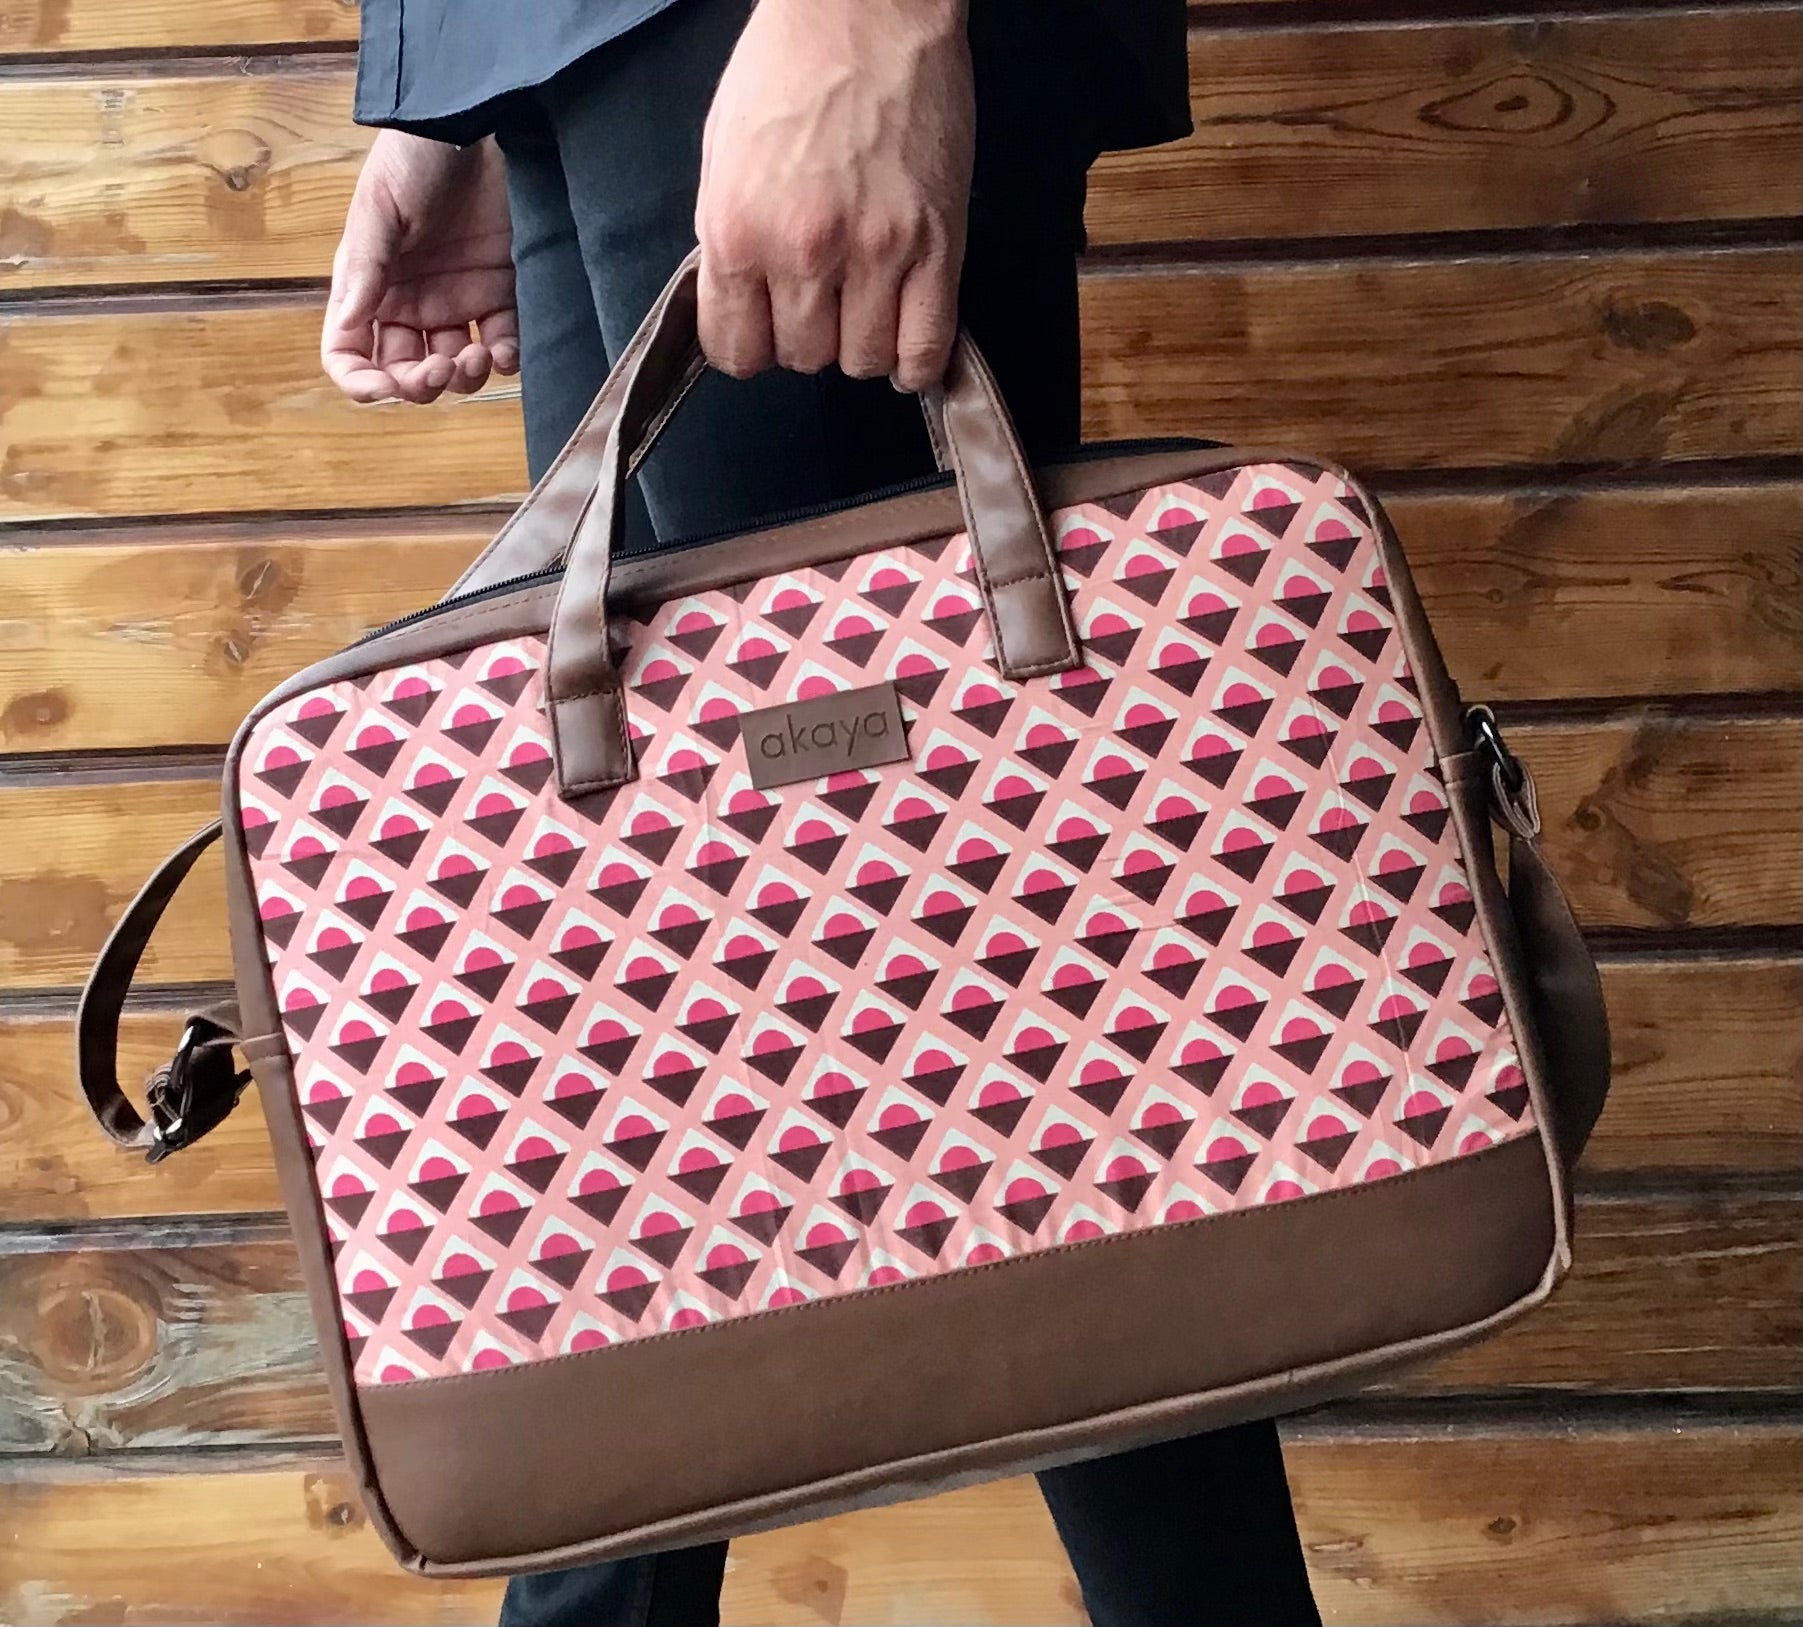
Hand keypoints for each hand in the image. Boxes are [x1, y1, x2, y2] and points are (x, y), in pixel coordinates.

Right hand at [321, 131, 519, 403]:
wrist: (475, 123)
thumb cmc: (415, 155)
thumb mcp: (380, 208)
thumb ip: (365, 269)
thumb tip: (350, 324)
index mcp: (369, 288)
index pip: (351, 353)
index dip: (363, 383)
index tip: (386, 389)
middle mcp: (409, 303)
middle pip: (406, 373)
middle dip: (422, 385)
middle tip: (443, 368)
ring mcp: (455, 301)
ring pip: (454, 370)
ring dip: (464, 378)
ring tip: (476, 354)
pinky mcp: (499, 294)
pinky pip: (501, 346)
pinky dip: (504, 359)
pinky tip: (504, 349)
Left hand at [695, 0, 973, 390]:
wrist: (865, 7)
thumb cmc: (788, 68)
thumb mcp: (723, 156)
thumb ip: (729, 239)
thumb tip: (743, 305)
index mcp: (737, 230)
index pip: (737, 351)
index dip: (751, 346)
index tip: (767, 329)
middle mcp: (804, 252)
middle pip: (804, 360)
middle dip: (809, 338)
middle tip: (821, 297)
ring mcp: (876, 252)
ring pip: (864, 362)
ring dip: (862, 346)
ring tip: (866, 308)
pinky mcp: (938, 246)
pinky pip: (925, 347)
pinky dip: (917, 364)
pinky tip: (908, 349)